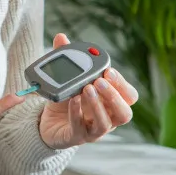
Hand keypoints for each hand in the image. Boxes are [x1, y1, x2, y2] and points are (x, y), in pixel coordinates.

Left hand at [38, 33, 138, 149]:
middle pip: (125, 112)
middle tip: (99, 81)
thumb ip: (67, 58)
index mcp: (111, 102)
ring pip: (106, 123)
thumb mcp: (66, 78)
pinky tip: (71, 100)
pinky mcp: (77, 137)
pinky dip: (76, 113)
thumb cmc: (66, 100)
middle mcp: (108, 118)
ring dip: (98, 105)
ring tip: (86, 89)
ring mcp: (94, 130)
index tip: (109, 71)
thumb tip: (61, 37)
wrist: (46, 123)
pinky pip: (81, 128)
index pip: (129, 96)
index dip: (122, 84)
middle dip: (114, 95)